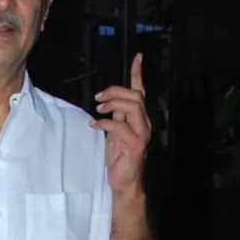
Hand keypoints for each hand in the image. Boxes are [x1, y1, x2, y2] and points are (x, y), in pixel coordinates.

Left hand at [91, 53, 151, 194]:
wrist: (124, 182)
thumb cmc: (119, 159)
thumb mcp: (115, 133)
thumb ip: (116, 117)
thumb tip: (109, 103)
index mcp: (140, 119)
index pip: (141, 92)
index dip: (138, 74)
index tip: (137, 57)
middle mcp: (144, 123)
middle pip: (135, 96)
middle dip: (116, 91)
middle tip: (98, 97)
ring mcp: (142, 133)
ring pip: (133, 106)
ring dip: (113, 103)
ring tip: (98, 108)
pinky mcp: (135, 144)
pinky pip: (120, 126)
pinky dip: (105, 122)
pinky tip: (95, 124)